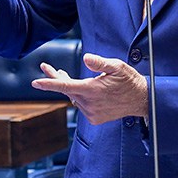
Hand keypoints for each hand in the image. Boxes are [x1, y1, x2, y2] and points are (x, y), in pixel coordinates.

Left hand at [31, 53, 148, 124]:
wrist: (142, 100)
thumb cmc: (129, 80)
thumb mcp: (117, 66)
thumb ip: (100, 63)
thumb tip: (85, 58)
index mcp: (93, 90)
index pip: (66, 86)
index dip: (49, 83)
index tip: (36, 82)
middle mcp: (90, 104)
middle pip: (66, 89)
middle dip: (55, 78)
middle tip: (45, 67)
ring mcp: (92, 113)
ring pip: (73, 97)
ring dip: (69, 86)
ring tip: (64, 74)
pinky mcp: (94, 118)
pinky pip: (81, 105)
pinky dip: (78, 95)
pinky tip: (82, 88)